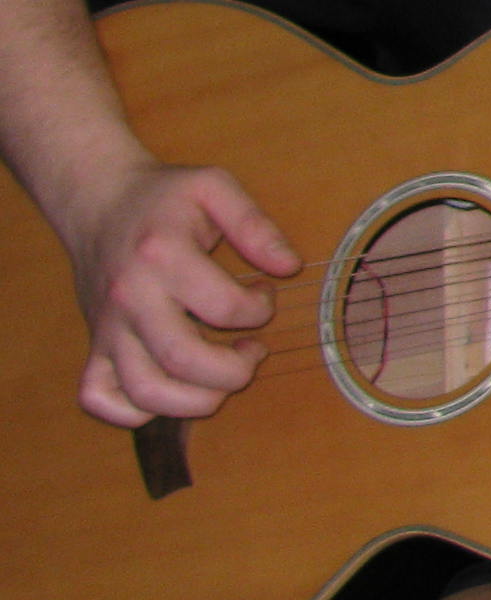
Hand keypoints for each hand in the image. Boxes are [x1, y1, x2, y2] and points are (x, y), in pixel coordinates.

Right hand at [67, 157, 302, 428]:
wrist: (96, 201)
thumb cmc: (163, 197)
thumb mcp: (214, 187)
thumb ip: (254, 223)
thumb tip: (288, 267)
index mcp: (162, 255)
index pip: (225, 308)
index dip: (260, 312)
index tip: (264, 296)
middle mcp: (129, 297)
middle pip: (183, 360)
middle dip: (234, 371)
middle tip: (254, 351)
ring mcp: (106, 327)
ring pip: (145, 391)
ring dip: (196, 400)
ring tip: (222, 378)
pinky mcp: (93, 345)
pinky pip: (100, 398)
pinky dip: (135, 412)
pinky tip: (172, 390)